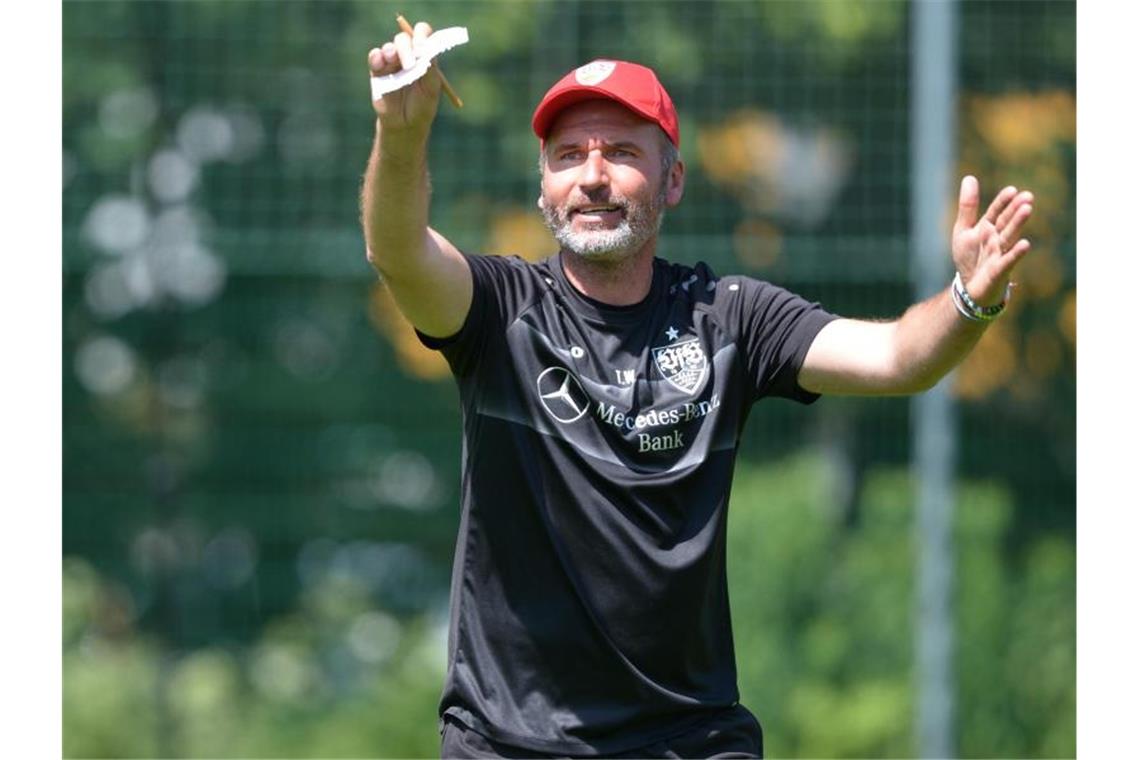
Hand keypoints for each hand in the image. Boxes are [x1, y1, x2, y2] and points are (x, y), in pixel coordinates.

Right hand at [367, 20, 441, 134]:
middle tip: (409, 64)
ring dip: (391, 50)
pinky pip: (374, 57)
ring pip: (389, 47)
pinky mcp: (377, 71)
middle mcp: (407, 55)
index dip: (421, 35)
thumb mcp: (431, 88)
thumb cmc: (422, 106)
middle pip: (404, 38)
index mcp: (423, 55)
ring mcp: (391, 62)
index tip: (421, 45)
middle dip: (406, 47)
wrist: (406, 125)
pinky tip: (379, 60)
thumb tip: (426, 50)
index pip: (422, 34)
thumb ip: (430, 68)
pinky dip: (376, 56)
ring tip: (393, 59)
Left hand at [951, 176, 1033, 306]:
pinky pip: (1008, 261)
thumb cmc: (969, 257)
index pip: (996, 211)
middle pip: (1006, 222)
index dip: (1003, 201)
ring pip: (1009, 237)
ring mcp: (999, 254)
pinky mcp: (999, 270)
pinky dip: (1016, 253)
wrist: (969, 287)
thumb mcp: (963, 230)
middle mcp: (996, 239)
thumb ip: (968, 206)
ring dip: (1018, 224)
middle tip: (1027, 196)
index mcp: (988, 228)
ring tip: (1027, 209)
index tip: (1012, 190)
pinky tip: (1025, 244)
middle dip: (1015, 210)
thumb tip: (970, 177)